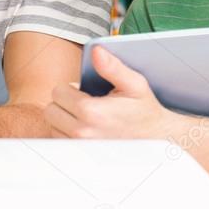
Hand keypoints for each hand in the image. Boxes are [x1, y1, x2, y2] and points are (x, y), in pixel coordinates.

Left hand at [44, 46, 175, 138]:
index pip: (58, 92)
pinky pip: (59, 142)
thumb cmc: (144, 110)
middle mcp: (82, 133)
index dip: (70, 88)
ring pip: (53, 126)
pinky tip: (84, 129)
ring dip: (64, 119)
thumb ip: (112, 67)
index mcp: (91, 112)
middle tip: (83, 103)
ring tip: (85, 117)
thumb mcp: (134, 84)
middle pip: (51, 110)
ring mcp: (80, 148)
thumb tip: (96, 51)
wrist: (157, 140)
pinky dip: (66, 134)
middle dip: (64, 103)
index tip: (84, 92)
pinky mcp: (81, 157)